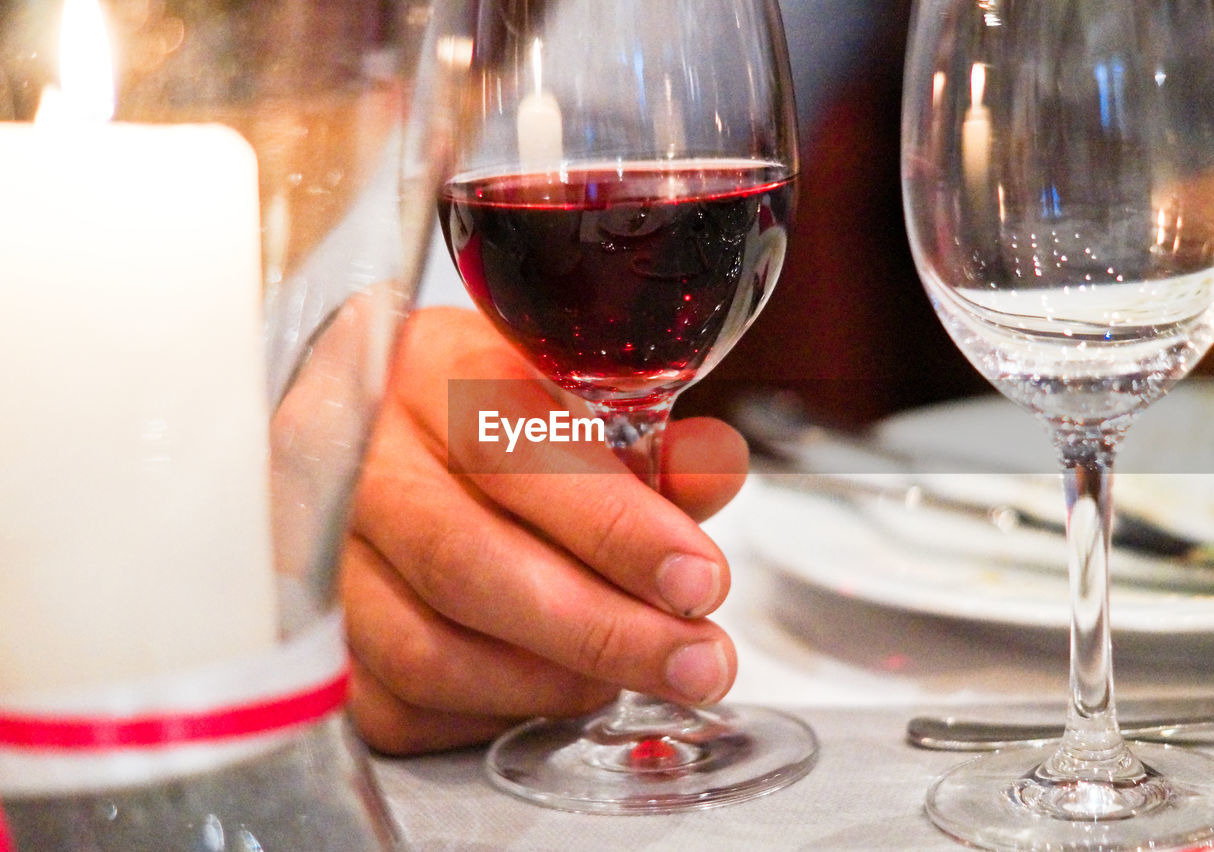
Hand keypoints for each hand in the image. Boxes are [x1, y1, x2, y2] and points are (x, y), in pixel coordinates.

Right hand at [341, 307, 748, 753]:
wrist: (373, 427)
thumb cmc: (485, 414)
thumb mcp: (568, 397)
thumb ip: (646, 440)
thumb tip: (712, 468)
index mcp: (426, 371)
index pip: (509, 447)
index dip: (612, 526)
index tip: (697, 579)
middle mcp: (354, 459)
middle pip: (465, 562)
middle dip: (602, 629)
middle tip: (695, 660)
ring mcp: (317, 552)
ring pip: (428, 651)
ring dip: (552, 682)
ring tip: (631, 672)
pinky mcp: (316, 633)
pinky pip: (399, 706)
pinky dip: (492, 713)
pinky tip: (549, 686)